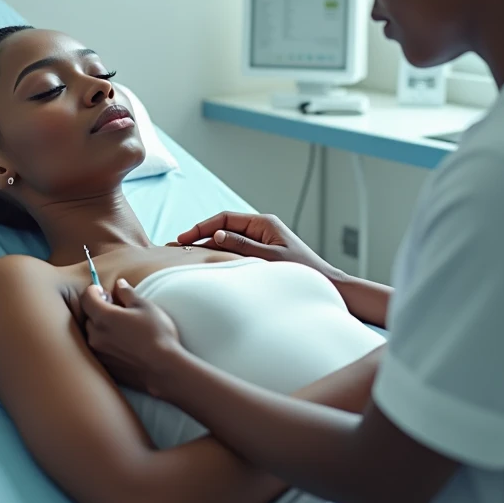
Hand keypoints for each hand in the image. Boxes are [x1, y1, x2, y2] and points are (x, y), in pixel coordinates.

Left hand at [80, 279, 181, 394]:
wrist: (164, 368)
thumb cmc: (156, 334)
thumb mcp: (145, 306)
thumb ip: (127, 293)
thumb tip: (119, 284)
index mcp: (104, 317)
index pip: (87, 298)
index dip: (94, 291)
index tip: (104, 291)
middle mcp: (96, 336)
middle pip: (89, 316)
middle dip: (99, 309)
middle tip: (117, 308)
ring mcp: (99, 354)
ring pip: (93, 334)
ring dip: (102, 328)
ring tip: (122, 328)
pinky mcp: (106, 367)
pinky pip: (100, 350)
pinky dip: (107, 344)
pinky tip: (124, 344)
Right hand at [175, 211, 342, 280]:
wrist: (326, 284)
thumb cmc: (302, 270)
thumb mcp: (269, 258)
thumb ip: (242, 246)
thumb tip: (217, 235)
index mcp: (264, 223)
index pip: (225, 218)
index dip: (202, 227)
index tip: (185, 238)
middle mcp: (261, 229)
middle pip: (223, 227)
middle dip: (201, 236)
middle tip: (178, 246)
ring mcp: (261, 241)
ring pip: (228, 240)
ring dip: (208, 247)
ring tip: (186, 256)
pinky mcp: (261, 253)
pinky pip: (235, 251)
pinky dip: (220, 256)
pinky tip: (207, 264)